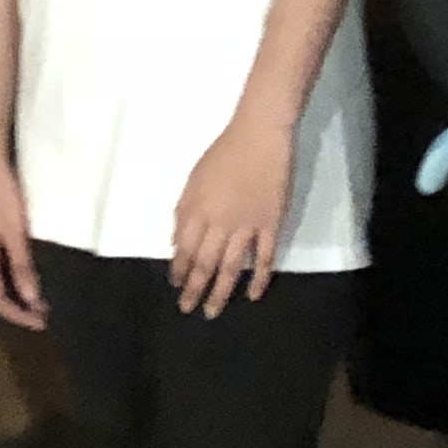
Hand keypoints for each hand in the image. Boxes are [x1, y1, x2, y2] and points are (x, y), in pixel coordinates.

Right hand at [0, 162, 47, 329]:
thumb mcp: (14, 232)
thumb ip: (21, 266)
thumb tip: (31, 298)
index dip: (17, 314)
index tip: (41, 323)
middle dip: (18, 308)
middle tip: (44, 316)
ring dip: (18, 293)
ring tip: (42, 301)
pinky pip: (1, 267)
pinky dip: (16, 277)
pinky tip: (32, 275)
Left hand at [169, 116, 292, 318]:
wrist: (260, 137)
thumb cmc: (224, 154)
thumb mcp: (194, 179)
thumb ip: (184, 211)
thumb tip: (177, 241)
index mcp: (198, 209)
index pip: (185, 248)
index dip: (179, 268)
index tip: (175, 284)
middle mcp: (221, 222)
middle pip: (205, 262)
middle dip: (194, 287)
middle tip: (187, 308)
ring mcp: (248, 225)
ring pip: (232, 267)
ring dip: (221, 291)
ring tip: (212, 310)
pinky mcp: (272, 225)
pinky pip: (265, 257)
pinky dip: (260, 278)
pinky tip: (253, 295)